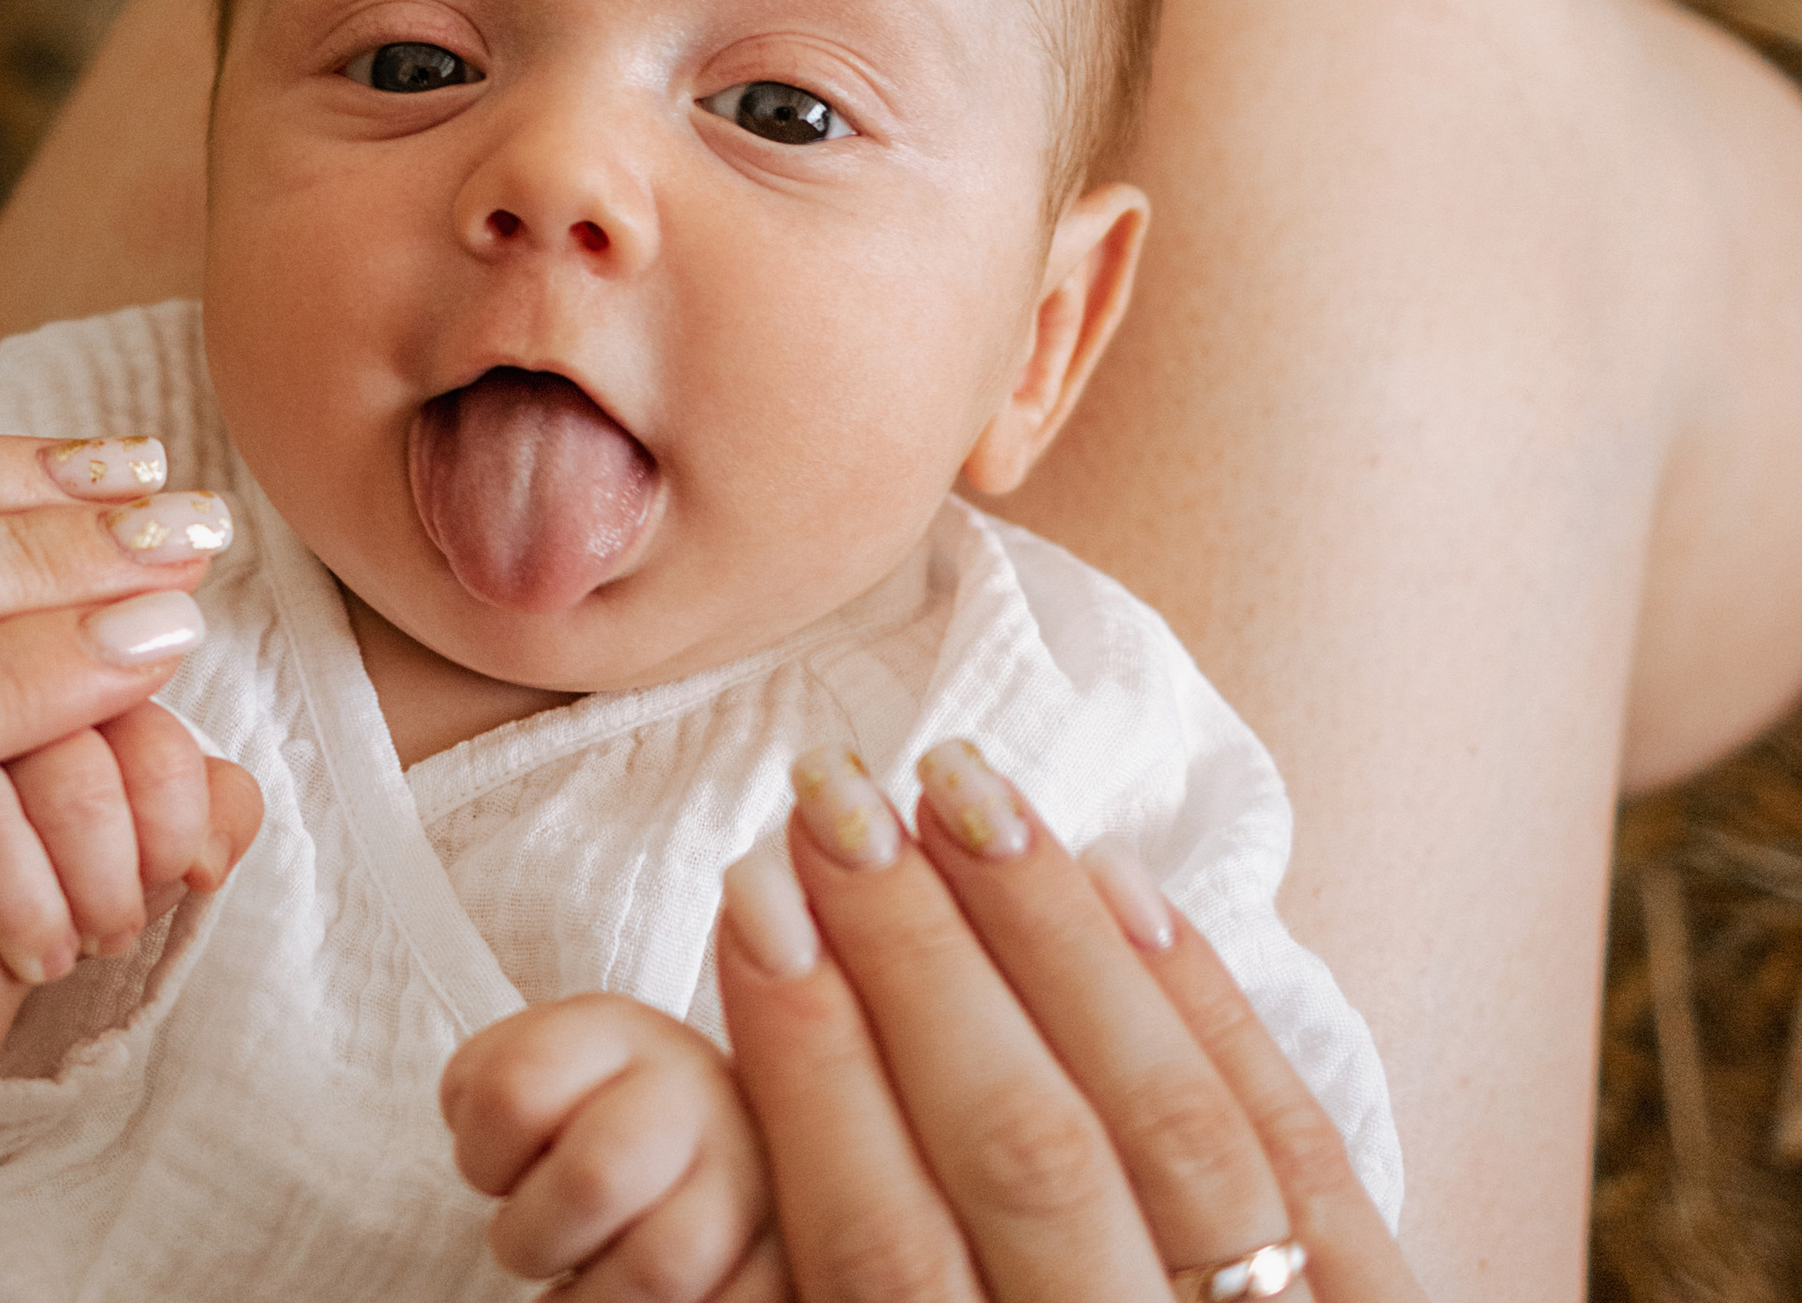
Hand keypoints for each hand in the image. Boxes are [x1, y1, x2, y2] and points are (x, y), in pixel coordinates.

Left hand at [442, 994, 785, 1301]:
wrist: (700, 1149)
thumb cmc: (589, 1125)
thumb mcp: (536, 1076)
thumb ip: (499, 1084)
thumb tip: (481, 1117)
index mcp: (622, 1030)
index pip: (515, 1089)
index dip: (481, 1154)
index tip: (496, 1171)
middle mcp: (702, 1088)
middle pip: (594, 1177)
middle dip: (532, 1236)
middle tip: (530, 1243)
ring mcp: (758, 1174)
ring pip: (659, 1267)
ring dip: (590, 1301)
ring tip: (577, 1288)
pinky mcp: (787, 1260)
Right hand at [717, 744, 1424, 1302]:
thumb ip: (821, 1284)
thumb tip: (735, 1068)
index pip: (880, 1243)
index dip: (808, 1060)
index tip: (748, 892)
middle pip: (1022, 1152)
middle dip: (913, 950)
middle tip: (830, 794)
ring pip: (1169, 1122)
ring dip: (1051, 935)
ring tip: (958, 783)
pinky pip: (1301, 1144)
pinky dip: (1207, 1001)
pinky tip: (1118, 873)